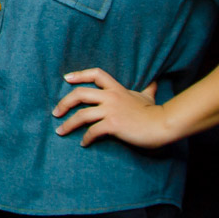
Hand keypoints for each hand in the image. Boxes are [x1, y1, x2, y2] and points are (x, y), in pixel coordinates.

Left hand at [52, 68, 169, 147]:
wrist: (163, 125)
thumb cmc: (154, 112)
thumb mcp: (148, 96)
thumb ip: (147, 89)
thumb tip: (154, 82)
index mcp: (116, 89)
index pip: (96, 74)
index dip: (80, 74)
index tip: (66, 79)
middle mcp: (111, 97)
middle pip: (79, 94)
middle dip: (64, 103)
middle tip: (56, 113)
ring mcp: (111, 111)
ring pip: (81, 115)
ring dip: (68, 124)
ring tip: (60, 131)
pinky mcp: (113, 125)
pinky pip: (92, 131)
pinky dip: (85, 138)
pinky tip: (83, 143)